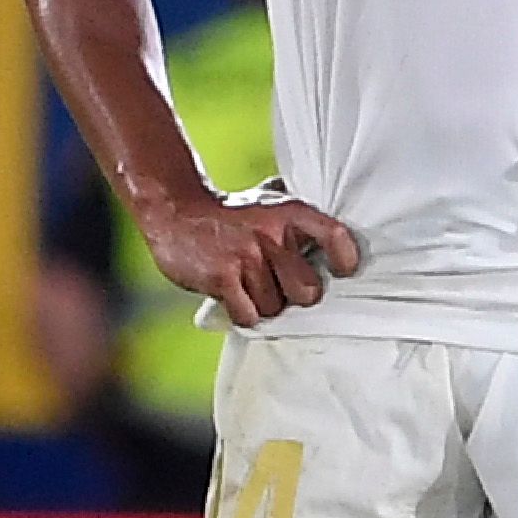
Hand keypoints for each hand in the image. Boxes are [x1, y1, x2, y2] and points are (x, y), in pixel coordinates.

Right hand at [139, 185, 362, 325]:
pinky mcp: (222, 277)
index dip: (344, 259)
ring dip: (261, 304)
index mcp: (289, 213)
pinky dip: (241, 312)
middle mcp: (271, 234)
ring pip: (273, 308)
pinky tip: (232, 295)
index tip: (340, 271)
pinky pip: (248, 316)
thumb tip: (336, 237)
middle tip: (277, 285)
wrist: (174, 208)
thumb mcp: (268, 201)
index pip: (335, 237)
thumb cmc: (228, 212)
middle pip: (307, 292)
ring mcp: (246, 256)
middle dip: (294, 296)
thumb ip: (298, 218)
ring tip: (246, 284)